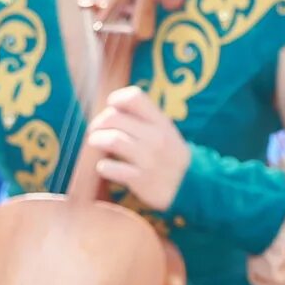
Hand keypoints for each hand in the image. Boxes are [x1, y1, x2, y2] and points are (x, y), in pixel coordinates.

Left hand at [82, 86, 189, 210]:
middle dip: (98, 123)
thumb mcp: (165, 131)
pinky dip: (103, 166)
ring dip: (96, 140)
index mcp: (161, 122)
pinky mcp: (140, 179)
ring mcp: (149, 159)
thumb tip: (112, 106)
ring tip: (95, 143)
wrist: (188, 187)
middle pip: (114, 117)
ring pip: (112, 140)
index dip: (116, 99)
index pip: (134, 97)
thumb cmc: (168, 155)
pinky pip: (110, 168)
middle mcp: (156, 138)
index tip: (111, 108)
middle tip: (96, 130)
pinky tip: (105, 167)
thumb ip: (144, 118)